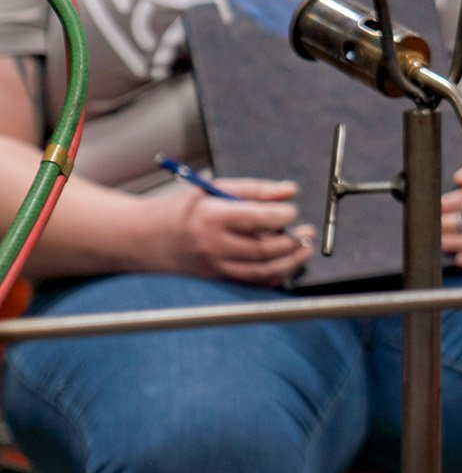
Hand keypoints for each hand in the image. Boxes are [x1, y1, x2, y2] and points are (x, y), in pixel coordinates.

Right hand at [154, 177, 315, 285]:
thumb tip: (289, 191)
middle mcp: (212, 246)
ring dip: (290, 263)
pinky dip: (273, 277)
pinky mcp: (215, 280)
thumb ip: (255, 190)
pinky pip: (251, 283)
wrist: (142, 239)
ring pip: (261, 272)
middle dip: (293, 241)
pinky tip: (285, 265)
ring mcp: (213, 267)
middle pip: (264, 249)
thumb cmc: (179, 211)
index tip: (293, 210)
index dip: (284, 214)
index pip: (258, 219)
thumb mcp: (213, 189)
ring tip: (305, 249)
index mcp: (211, 217)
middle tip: (307, 232)